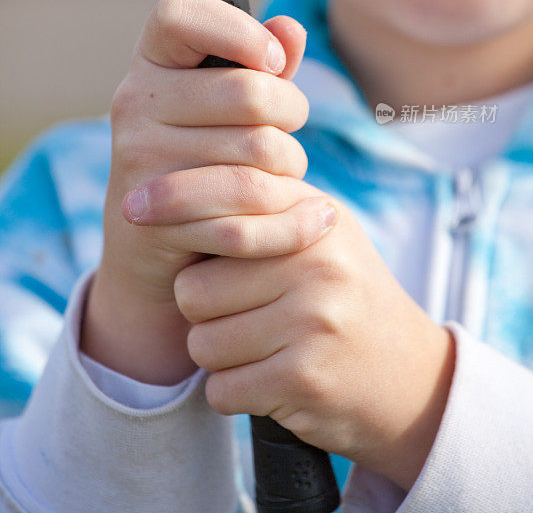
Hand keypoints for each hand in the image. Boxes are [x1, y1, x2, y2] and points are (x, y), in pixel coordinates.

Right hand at [81, 0, 332, 382]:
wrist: (152, 245)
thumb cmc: (204, 158)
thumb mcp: (231, 106)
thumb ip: (264, 66)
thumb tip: (290, 28)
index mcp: (152, 62)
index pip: (179, 14)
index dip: (238, 31)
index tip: (272, 62)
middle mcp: (134, 102)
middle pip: (249, 92)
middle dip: (293, 113)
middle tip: (290, 131)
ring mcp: (140, 156)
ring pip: (261, 151)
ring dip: (292, 167)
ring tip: (285, 174)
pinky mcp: (160, 212)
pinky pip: (252, 208)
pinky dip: (294, 217)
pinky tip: (309, 215)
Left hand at [174, 199, 455, 490]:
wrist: (408, 376)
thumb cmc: (343, 298)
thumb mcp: (319, 235)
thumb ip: (262, 207)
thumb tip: (172, 188)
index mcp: (313, 217)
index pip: (225, 197)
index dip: (174, 201)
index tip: (134, 208)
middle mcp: (316, 260)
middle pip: (194, 288)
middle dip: (205, 311)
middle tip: (246, 315)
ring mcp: (313, 318)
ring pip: (202, 344)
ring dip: (221, 357)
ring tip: (264, 347)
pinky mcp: (305, 376)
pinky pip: (222, 389)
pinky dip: (235, 393)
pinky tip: (271, 380)